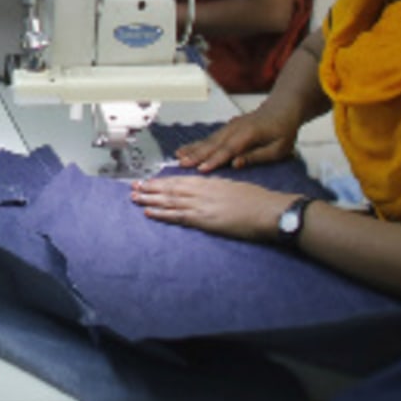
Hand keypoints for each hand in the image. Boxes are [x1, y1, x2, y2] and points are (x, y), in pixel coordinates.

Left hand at [131, 175, 293, 241]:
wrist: (268, 210)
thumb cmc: (256, 200)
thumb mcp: (232, 187)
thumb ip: (215, 189)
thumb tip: (204, 190)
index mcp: (209, 182)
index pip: (179, 180)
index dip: (161, 181)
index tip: (148, 181)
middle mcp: (202, 190)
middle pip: (170, 188)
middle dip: (150, 188)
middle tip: (132, 187)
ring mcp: (202, 204)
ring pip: (170, 200)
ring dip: (150, 199)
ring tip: (134, 198)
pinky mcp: (205, 220)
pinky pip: (178, 216)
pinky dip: (162, 213)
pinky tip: (149, 213)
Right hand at [175, 105, 300, 172]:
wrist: (282, 108)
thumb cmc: (283, 130)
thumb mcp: (278, 148)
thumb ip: (256, 156)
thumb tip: (236, 164)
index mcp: (248, 134)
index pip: (228, 150)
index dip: (214, 160)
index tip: (200, 169)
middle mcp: (235, 129)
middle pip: (213, 144)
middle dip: (196, 155)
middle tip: (181, 164)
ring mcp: (229, 127)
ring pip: (209, 140)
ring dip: (193, 148)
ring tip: (178, 156)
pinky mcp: (227, 128)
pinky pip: (210, 137)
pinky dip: (197, 143)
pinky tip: (187, 148)